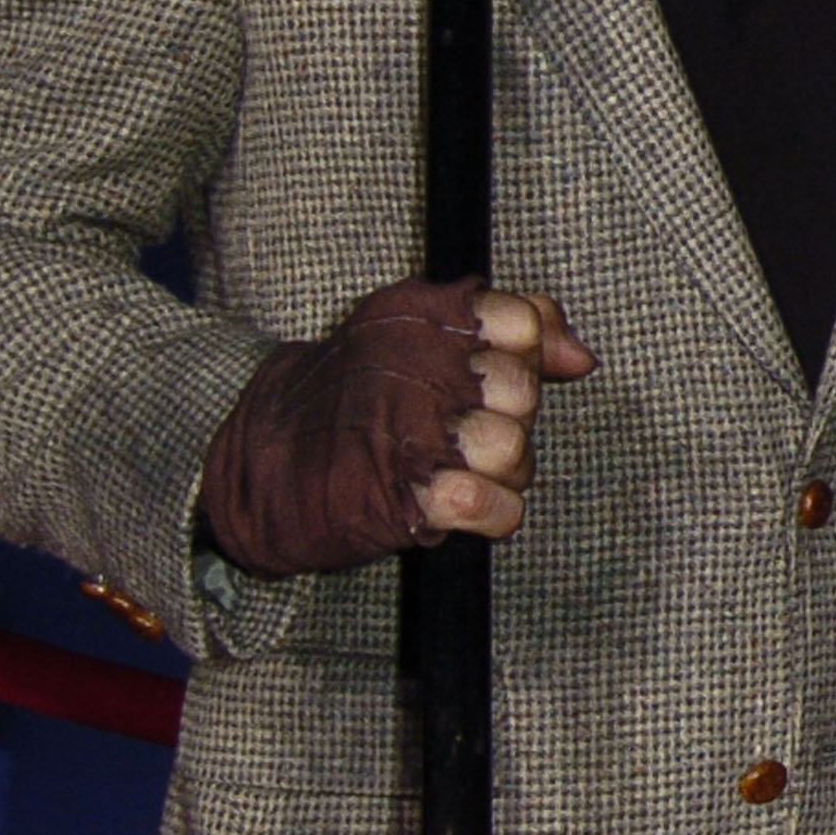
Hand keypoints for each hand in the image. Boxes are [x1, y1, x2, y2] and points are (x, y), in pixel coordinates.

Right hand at [197, 279, 595, 577]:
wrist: (253, 465)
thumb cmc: (350, 399)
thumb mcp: (414, 335)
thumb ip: (506, 330)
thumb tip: (582, 356)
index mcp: (420, 320)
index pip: (521, 321)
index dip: (523, 357)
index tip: (487, 380)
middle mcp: (416, 370)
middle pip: (523, 391)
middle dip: (511, 421)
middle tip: (468, 435)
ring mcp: (407, 434)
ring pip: (514, 449)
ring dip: (504, 473)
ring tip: (464, 472)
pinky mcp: (399, 498)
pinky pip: (489, 504)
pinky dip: (492, 514)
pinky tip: (464, 508)